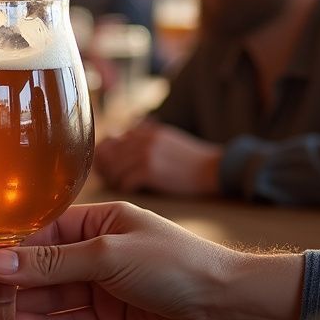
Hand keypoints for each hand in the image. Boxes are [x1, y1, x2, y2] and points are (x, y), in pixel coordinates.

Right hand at [0, 202, 302, 319]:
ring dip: (19, 306)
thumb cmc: (176, 263)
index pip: (42, 233)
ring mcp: (102, 288)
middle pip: (41, 267)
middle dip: (8, 280)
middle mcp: (97, 253)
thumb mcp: (107, 255)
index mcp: (98, 221)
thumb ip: (51, 263)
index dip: (9, 248)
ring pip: (50, 297)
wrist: (227, 306)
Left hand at [95, 121, 221, 195]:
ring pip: (114, 170)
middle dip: (107, 170)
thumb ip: (141, 136)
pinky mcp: (150, 170)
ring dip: (116, 180)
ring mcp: (145, 154)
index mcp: (144, 131)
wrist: (213, 169)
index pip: (109, 141)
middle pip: (107, 156)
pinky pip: (125, 182)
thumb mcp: (165, 138)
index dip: (106, 156)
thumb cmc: (189, 158)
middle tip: (114, 179)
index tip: (110, 167)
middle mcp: (141, 139)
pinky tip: (134, 189)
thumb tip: (113, 135)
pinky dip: (126, 187)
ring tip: (124, 185)